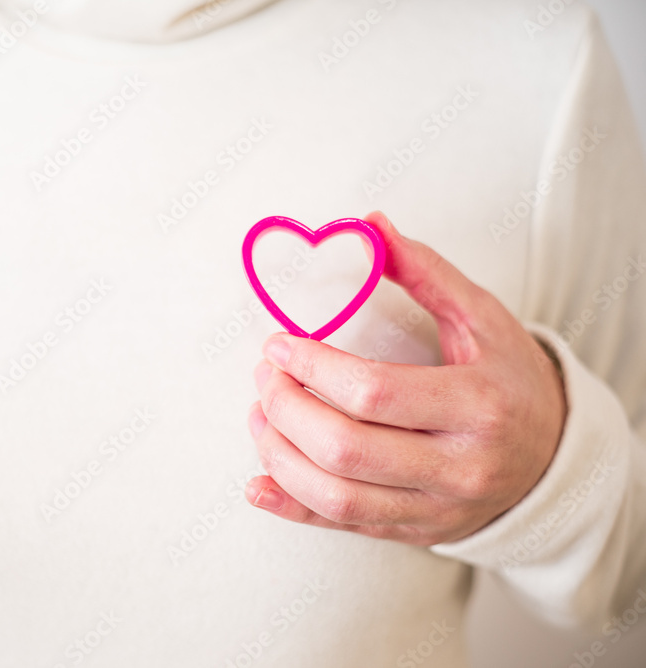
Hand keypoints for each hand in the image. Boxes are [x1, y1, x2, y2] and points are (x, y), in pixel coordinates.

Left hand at [244, 211, 567, 544]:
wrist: (552, 460)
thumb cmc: (511, 382)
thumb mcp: (483, 319)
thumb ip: (426, 272)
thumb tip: (370, 225)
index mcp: (478, 406)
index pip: (373, 392)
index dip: (312, 367)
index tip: (278, 344)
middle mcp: (459, 466)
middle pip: (345, 449)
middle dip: (286, 409)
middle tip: (264, 376)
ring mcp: (435, 508)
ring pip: (336, 496)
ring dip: (279, 455)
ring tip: (259, 416)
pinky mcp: (413, 530)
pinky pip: (341, 526)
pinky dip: (290, 507)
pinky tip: (257, 483)